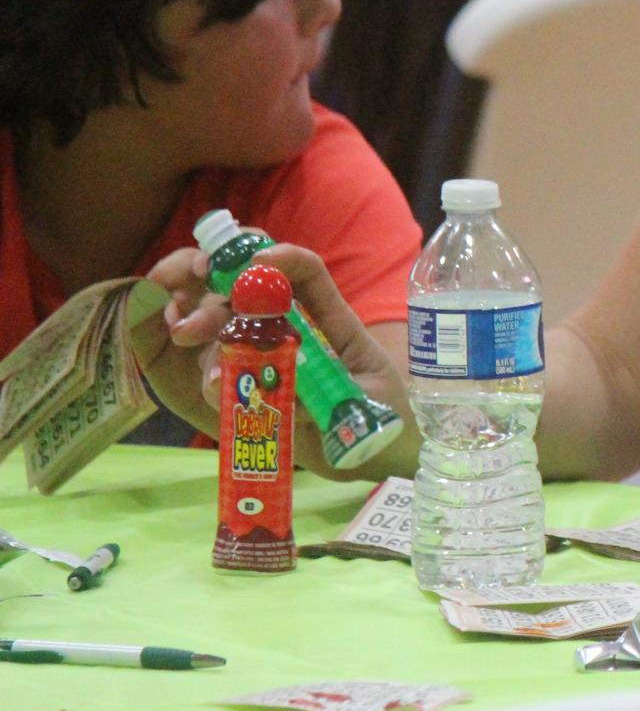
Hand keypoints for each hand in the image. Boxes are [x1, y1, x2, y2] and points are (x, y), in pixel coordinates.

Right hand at [140, 243, 408, 477]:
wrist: (380, 451)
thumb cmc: (385, 415)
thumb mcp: (367, 399)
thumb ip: (327, 396)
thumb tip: (282, 397)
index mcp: (330, 321)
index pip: (307, 273)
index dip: (283, 259)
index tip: (256, 261)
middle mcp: (295, 332)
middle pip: (250, 292)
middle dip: (213, 286)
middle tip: (190, 304)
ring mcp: (270, 360)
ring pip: (228, 328)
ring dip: (201, 323)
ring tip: (183, 334)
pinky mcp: (255, 393)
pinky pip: (223, 375)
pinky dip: (208, 374)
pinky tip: (209, 383)